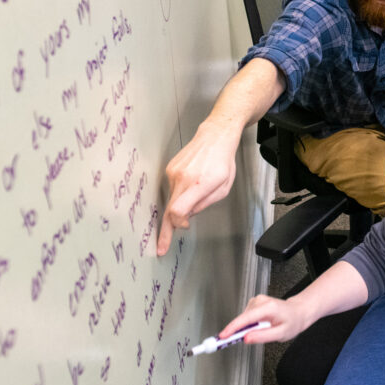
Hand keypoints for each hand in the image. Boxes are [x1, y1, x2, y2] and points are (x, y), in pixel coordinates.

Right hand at [157, 122, 238, 254]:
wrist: (214, 137)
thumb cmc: (223, 162)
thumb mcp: (223, 188)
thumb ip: (204, 204)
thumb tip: (187, 217)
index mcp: (199, 184)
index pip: (178, 211)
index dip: (176, 225)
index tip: (180, 230)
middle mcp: (183, 178)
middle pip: (169, 210)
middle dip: (167, 229)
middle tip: (161, 246)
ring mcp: (173, 172)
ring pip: (172, 199)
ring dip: (181, 204)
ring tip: (197, 191)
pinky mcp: (169, 168)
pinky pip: (173, 188)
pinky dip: (181, 193)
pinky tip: (192, 183)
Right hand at [221, 294, 311, 344]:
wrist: (298, 312)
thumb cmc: (292, 322)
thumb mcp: (280, 334)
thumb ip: (262, 336)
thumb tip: (246, 338)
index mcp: (268, 308)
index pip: (246, 319)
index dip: (232, 328)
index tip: (223, 336)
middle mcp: (261, 301)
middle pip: (242, 319)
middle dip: (238, 332)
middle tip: (236, 342)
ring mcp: (257, 301)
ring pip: (243, 319)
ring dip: (246, 328)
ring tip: (262, 331)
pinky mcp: (254, 303)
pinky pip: (246, 317)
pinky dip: (248, 324)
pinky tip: (260, 326)